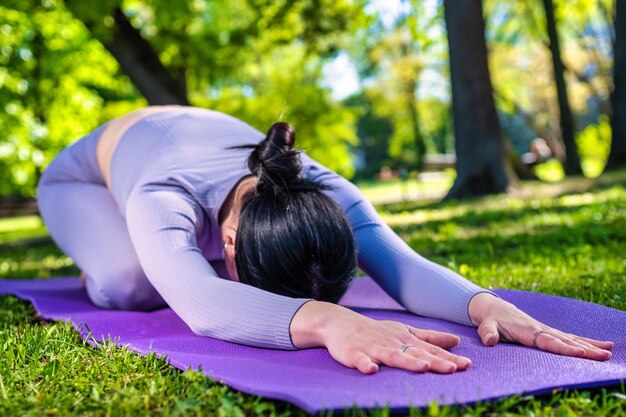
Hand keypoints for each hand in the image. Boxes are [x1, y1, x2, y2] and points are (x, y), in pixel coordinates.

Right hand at [290, 301, 472, 374]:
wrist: (340, 323)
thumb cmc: (376, 330)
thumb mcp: (405, 331)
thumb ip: (430, 337)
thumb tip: (456, 341)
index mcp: (405, 339)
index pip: (430, 350)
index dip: (448, 357)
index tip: (467, 365)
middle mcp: (393, 343)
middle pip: (417, 354)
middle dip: (436, 361)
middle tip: (455, 368)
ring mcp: (374, 348)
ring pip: (393, 356)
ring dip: (408, 362)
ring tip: (423, 367)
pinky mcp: (354, 354)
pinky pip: (360, 360)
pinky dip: (365, 364)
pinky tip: (371, 370)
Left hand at [468, 293, 613, 359]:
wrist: (494, 308)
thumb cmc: (490, 319)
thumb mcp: (485, 325)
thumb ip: (487, 332)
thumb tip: (489, 341)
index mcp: (528, 330)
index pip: (548, 341)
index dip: (563, 348)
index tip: (580, 353)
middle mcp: (541, 329)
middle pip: (566, 341)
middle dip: (585, 349)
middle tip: (604, 356)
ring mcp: (547, 330)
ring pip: (571, 339)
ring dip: (590, 346)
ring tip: (608, 352)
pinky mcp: (549, 332)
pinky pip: (569, 338)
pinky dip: (586, 342)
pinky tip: (603, 346)